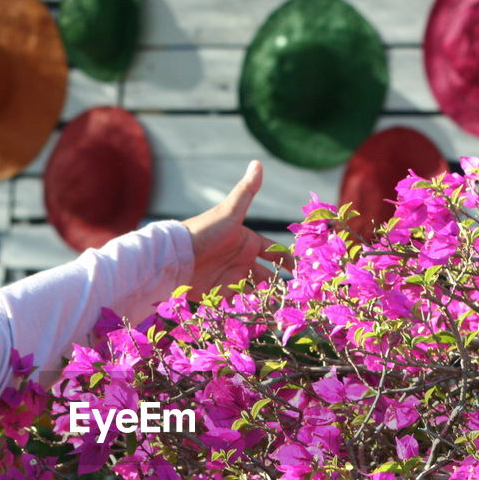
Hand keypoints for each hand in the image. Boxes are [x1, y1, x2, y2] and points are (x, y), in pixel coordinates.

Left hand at [181, 160, 291, 299]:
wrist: (175, 257)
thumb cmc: (203, 232)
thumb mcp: (229, 212)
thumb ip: (246, 191)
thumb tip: (258, 162)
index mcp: (248, 242)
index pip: (275, 252)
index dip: (289, 260)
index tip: (303, 271)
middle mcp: (242, 261)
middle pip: (269, 275)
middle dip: (282, 285)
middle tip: (297, 296)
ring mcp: (232, 277)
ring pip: (257, 291)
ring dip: (269, 299)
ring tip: (283, 311)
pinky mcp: (221, 293)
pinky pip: (241, 302)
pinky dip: (251, 307)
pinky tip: (263, 316)